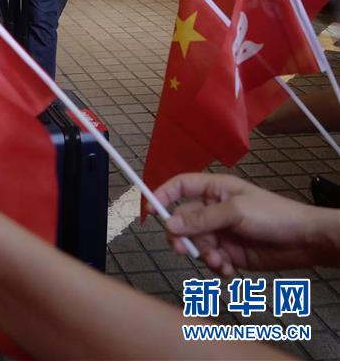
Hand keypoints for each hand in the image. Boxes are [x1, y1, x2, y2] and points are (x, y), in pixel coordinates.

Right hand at [153, 173, 339, 276]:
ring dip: (204, 255)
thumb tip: (169, 223)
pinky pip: (211, 260)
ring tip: (220, 262)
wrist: (305, 242)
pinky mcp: (230, 252)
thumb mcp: (235, 212)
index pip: (180, 187)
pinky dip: (216, 266)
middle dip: (183, 237)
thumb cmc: (274, 215)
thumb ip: (201, 219)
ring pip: (196, 244)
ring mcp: (221, 232)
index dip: (163, 195)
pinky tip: (229, 269)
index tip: (150, 210)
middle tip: (182, 250)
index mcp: (215, 190)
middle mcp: (214, 210)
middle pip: (183, 221)